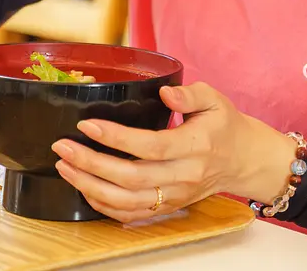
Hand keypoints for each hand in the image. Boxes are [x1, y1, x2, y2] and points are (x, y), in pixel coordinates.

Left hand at [51, 83, 298, 223]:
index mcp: (196, 146)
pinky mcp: (169, 207)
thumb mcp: (214, 98)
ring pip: (128, 201)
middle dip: (92, 163)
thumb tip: (165, 92)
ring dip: (91, 186)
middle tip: (63, 147)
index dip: (116, 138)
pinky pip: (132, 214)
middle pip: (132, 177)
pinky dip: (105, 206)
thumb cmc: (225, 125)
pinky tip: (84, 188)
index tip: (87, 124)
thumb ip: (189, 93)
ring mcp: (176, 196)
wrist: (244, 160)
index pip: (151, 146)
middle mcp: (185, 176)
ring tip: (64, 167)